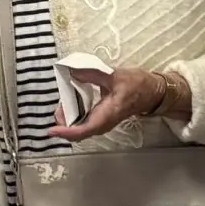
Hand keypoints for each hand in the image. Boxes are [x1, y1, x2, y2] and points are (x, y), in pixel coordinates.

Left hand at [48, 66, 170, 141]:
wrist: (152, 92)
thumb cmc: (137, 85)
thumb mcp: (114, 75)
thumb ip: (92, 73)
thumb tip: (72, 72)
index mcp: (107, 115)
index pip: (84, 130)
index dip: (66, 132)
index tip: (52, 130)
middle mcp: (103, 124)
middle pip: (78, 133)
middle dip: (63, 124)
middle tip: (58, 107)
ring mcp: (102, 123)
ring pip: (80, 130)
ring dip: (68, 121)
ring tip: (62, 104)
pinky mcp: (101, 120)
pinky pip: (83, 124)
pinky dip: (73, 117)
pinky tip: (70, 104)